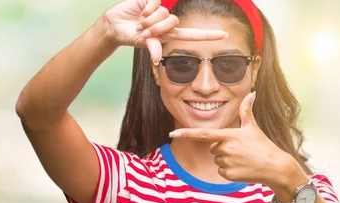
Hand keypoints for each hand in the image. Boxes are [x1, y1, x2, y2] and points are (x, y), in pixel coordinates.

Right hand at [100, 0, 227, 63]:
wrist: (114, 25)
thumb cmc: (131, 36)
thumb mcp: (143, 44)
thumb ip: (153, 48)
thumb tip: (157, 59)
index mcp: (170, 34)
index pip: (193, 34)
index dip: (209, 35)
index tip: (225, 35)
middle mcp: (168, 22)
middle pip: (173, 22)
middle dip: (156, 28)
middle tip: (143, 31)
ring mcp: (161, 11)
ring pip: (163, 13)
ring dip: (148, 19)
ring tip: (140, 22)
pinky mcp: (153, 0)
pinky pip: (156, 3)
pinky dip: (146, 8)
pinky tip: (140, 10)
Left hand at [169, 92, 298, 185]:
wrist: (274, 166)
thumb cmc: (263, 145)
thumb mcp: (253, 127)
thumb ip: (246, 110)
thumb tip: (252, 93)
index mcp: (228, 135)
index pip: (202, 133)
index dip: (186, 133)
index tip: (172, 133)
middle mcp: (224, 148)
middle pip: (212, 148)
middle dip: (222, 148)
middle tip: (240, 150)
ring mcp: (226, 162)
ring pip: (217, 160)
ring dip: (226, 160)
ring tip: (243, 159)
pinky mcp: (228, 174)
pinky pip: (221, 171)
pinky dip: (229, 171)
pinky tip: (242, 168)